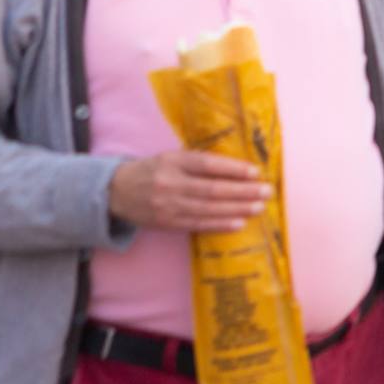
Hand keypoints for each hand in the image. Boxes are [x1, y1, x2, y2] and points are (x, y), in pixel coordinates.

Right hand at [109, 151, 270, 231]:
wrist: (116, 191)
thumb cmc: (153, 171)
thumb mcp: (171, 158)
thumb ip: (198, 162)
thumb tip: (238, 169)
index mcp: (172, 162)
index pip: (207, 164)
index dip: (233, 169)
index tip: (255, 172)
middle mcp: (170, 183)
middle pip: (212, 189)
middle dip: (243, 191)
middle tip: (267, 191)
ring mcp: (168, 205)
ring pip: (209, 208)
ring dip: (237, 208)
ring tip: (259, 207)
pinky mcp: (167, 222)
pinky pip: (198, 224)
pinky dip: (220, 224)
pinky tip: (239, 222)